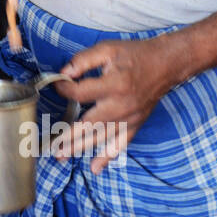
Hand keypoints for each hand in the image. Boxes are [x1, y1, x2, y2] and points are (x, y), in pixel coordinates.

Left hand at [53, 35, 187, 172]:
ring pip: (101, 137)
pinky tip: (95, 168)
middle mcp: (121, 105)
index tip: (56, 85)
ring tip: (61, 156)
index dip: (64, 90)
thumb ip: (83, 60)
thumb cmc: (134, 54)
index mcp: (114, 85)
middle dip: (67, 136)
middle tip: (50, 147)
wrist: (165, 64)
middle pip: (88, 124)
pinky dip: (108, 157)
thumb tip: (63, 73)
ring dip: (80, 148)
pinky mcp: (136, 123)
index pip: (80, 94)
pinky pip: (121, 143)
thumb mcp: (107, 48)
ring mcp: (130, 117)